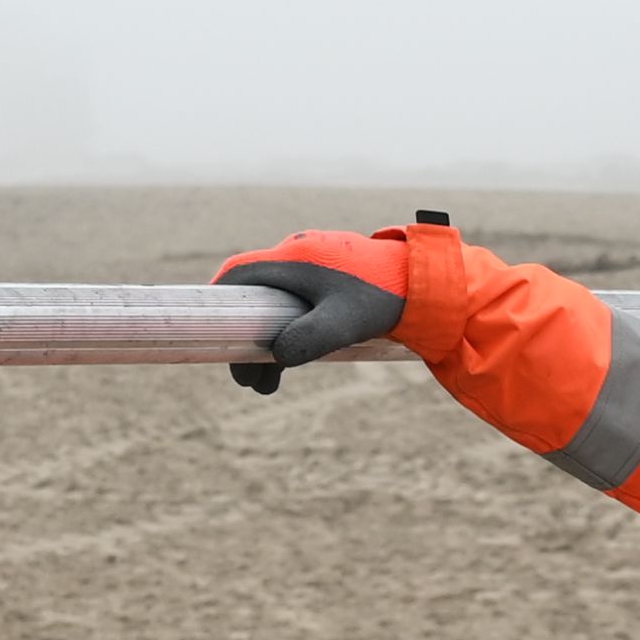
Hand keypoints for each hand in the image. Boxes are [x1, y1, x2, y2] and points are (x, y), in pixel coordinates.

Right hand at [211, 230, 416, 391]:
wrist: (428, 283)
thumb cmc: (384, 299)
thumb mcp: (344, 324)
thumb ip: (307, 340)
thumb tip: (275, 357)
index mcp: (294, 258)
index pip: (238, 275)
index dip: (218, 303)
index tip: (210, 337)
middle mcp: (299, 255)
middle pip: (255, 296)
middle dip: (246, 339)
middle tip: (249, 380)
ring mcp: (316, 264)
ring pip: (277, 304)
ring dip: (269, 341)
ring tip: (269, 384)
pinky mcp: (332, 277)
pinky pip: (297, 303)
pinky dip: (289, 330)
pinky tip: (292, 360)